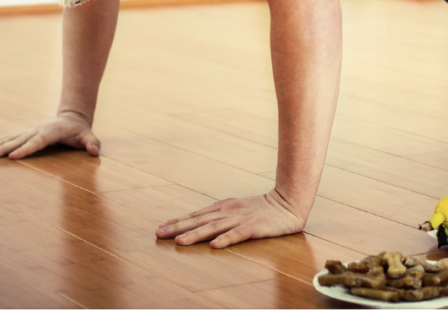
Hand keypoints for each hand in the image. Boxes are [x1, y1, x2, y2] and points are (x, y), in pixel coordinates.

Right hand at [0, 111, 99, 159]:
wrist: (73, 119)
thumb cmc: (81, 132)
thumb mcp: (89, 136)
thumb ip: (93, 143)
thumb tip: (94, 151)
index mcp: (52, 132)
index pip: (38, 142)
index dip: (26, 149)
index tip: (13, 157)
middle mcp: (38, 130)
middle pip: (20, 140)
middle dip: (4, 148)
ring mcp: (31, 131)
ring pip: (12, 139)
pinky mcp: (27, 134)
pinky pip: (11, 138)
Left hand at [155, 188, 305, 247]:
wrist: (288, 201)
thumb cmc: (262, 208)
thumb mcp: (237, 208)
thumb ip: (220, 215)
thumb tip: (200, 222)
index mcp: (223, 207)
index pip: (196, 215)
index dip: (178, 221)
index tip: (161, 227)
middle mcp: (228, 212)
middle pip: (199, 220)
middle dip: (178, 227)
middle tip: (159, 233)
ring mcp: (241, 219)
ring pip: (214, 228)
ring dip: (196, 234)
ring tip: (180, 241)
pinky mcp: (254, 227)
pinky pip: (238, 234)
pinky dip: (226, 239)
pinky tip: (215, 246)